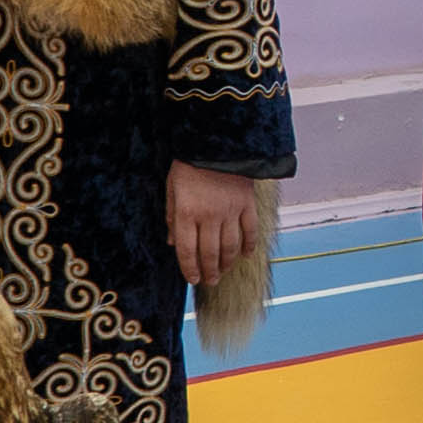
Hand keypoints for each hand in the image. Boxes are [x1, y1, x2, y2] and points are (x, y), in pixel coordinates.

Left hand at [165, 161, 253, 285]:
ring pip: (230, 246)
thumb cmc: (189, 165)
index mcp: (186, 213)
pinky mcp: (247, 204)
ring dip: (227, 263)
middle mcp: (209, 216)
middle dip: (210, 271)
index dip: (190, 269)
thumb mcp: (172, 189)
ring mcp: (230, 211)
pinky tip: (246, 254)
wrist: (217, 141)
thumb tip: (173, 242)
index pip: (187, 251)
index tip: (193, 279)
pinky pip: (250, 230)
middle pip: (210, 253)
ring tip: (224, 271)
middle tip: (210, 280)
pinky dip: (249, 244)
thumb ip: (172, 217)